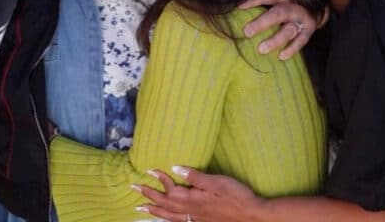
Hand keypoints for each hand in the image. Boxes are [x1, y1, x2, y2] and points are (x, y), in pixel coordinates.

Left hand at [136, 167, 264, 221]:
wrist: (252, 216)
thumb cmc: (237, 196)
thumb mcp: (217, 182)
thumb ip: (195, 176)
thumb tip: (175, 167)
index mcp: (193, 199)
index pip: (170, 188)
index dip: (159, 179)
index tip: (149, 170)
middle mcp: (190, 211)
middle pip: (164, 204)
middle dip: (148, 195)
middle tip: (133, 188)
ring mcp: (195, 218)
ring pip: (169, 216)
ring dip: (153, 210)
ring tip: (140, 208)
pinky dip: (167, 219)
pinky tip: (165, 218)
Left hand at [239, 0, 321, 59]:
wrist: (315, 4)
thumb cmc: (287, 1)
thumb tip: (237, 4)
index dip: (254, 0)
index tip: (240, 7)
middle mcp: (293, 5)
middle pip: (278, 13)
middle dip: (262, 23)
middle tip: (247, 32)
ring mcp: (302, 18)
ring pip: (288, 30)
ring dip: (275, 40)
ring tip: (261, 49)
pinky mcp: (309, 29)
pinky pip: (301, 41)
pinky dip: (291, 49)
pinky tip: (281, 56)